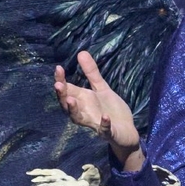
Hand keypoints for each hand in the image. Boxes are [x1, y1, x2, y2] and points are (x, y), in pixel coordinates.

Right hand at [54, 51, 142, 169]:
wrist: (126, 131)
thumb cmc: (111, 109)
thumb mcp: (102, 89)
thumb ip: (91, 73)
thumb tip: (81, 52)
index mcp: (82, 100)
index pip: (67, 90)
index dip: (61, 80)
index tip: (58, 68)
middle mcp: (84, 112)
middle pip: (68, 105)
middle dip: (62, 96)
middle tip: (58, 85)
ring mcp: (95, 123)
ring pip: (79, 119)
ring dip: (74, 111)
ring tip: (71, 100)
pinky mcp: (108, 133)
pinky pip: (104, 130)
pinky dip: (104, 124)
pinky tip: (105, 117)